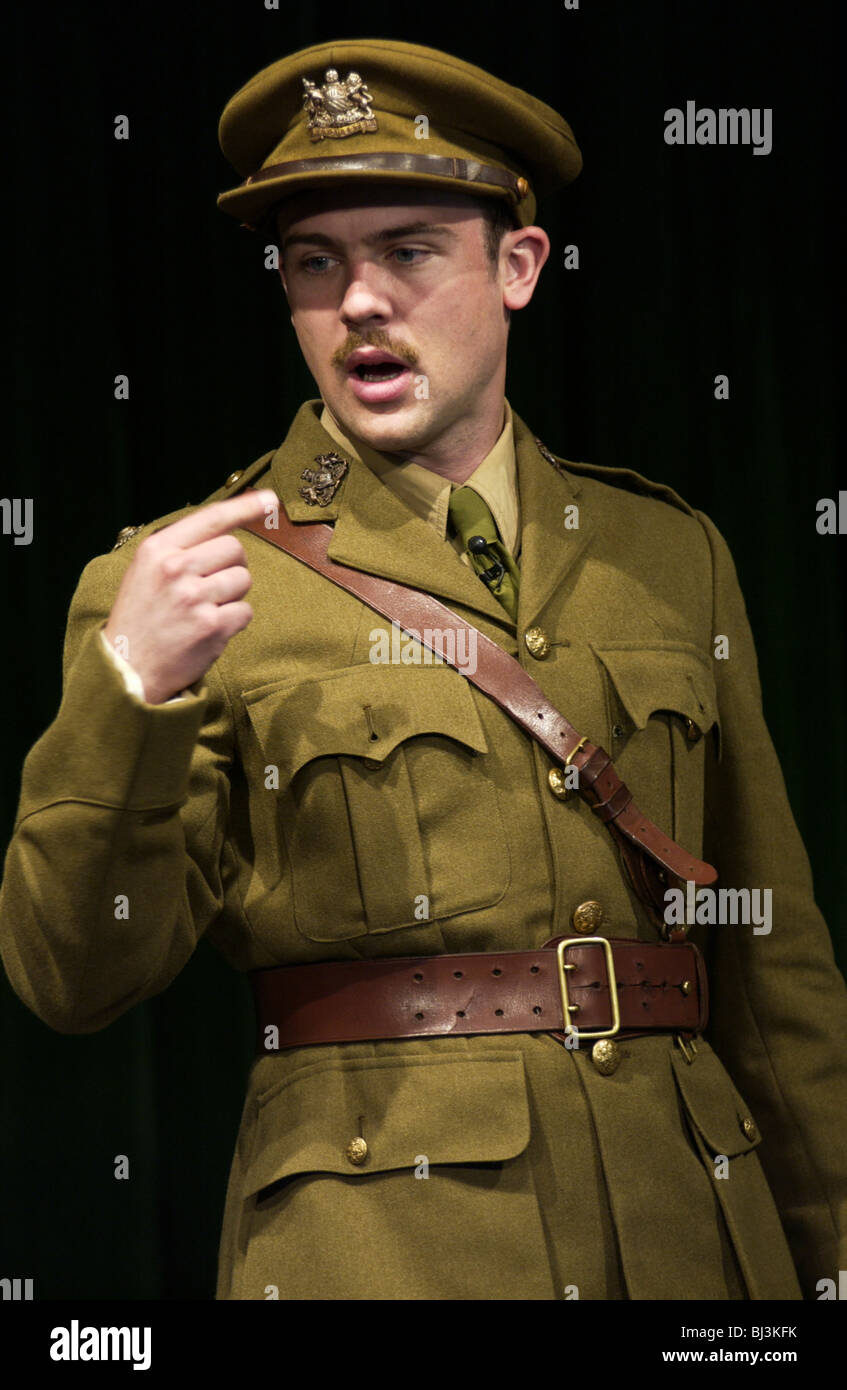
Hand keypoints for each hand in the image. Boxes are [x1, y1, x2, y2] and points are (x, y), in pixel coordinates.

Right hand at [103, 488, 277, 703]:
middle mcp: (175, 568)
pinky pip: (245, 611)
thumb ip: (181, 548)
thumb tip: (228, 528)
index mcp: (157, 549)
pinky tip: (209, 630)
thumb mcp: (146, 571)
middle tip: (210, 587)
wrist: (128, 670)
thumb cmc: (141, 617)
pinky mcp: (212, 627)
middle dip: (232, 566)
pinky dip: (234, 622)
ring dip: (233, 595)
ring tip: (204, 610)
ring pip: (243, 579)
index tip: (271, 500)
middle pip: (235, 549)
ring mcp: (194, 598)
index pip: (211, 518)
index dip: (245, 506)